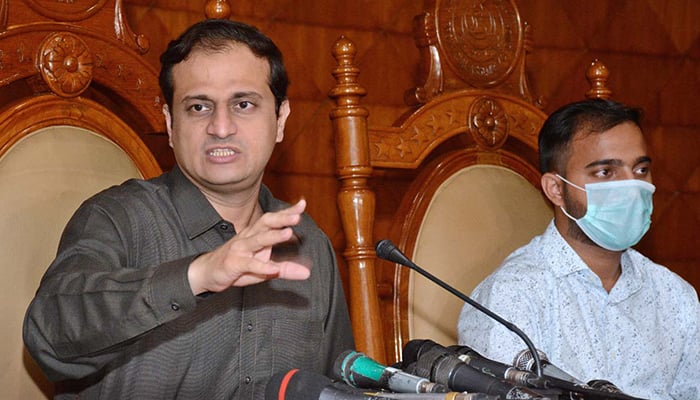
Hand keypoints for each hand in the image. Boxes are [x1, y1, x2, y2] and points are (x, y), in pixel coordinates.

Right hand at [187, 199, 310, 294]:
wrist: (207, 272)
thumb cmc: (238, 266)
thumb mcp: (264, 268)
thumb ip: (285, 269)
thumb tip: (307, 273)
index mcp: (256, 233)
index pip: (273, 219)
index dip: (287, 211)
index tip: (302, 204)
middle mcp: (248, 237)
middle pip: (265, 223)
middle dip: (281, 218)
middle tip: (297, 215)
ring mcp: (240, 249)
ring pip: (258, 240)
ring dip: (273, 236)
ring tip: (288, 232)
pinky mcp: (234, 263)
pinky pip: (249, 263)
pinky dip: (261, 266)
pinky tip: (272, 268)